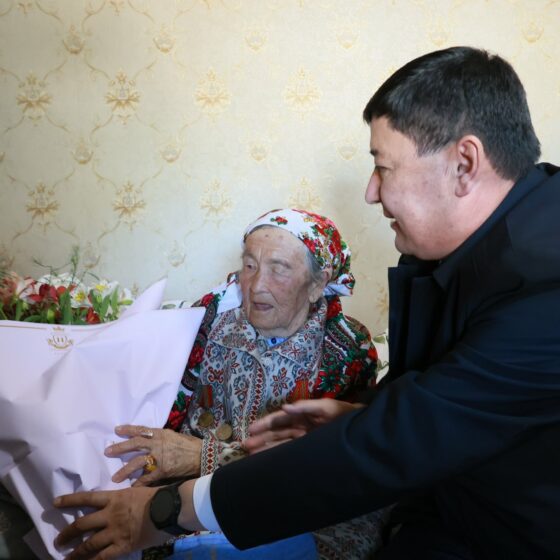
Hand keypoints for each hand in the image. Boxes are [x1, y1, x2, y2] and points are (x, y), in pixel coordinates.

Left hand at [54, 486, 162, 558]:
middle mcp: (109, 515)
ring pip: (88, 544)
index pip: (87, 498)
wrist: (168, 509)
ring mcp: (114, 532)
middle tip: (58, 541)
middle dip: (67, 533)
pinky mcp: (122, 546)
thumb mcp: (136, 491)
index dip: (70, 500)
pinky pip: (103, 557)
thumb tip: (117, 502)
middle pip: (82, 524)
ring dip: (76, 553)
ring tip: (67, 558)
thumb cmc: (156, 497)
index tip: (55, 502)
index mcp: (114, 498)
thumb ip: (123, 499)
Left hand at [105, 425, 201, 485]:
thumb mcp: (173, 436)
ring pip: (138, 462)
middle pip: (135, 444)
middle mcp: (158, 443)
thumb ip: (160, 438)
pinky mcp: (163, 470)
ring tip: (115, 477)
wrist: (202, 455)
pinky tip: (131, 487)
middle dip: (120, 448)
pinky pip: (148, 477)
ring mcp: (160, 457)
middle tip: (107, 452)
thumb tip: (148, 440)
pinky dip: (139, 483)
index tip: (116, 430)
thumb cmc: (189, 445)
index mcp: (160, 433)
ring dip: (125, 470)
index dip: (128, 429)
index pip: (141, 430)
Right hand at [244, 398, 362, 453]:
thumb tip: (285, 407)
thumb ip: (307, 407)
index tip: (251, 429)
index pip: (280, 419)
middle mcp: (301, 427)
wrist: (363, 429)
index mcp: (303, 414)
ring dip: (266, 448)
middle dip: (261, 438)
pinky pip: (291, 451)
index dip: (266, 424)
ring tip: (251, 454)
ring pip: (281, 443)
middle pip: (277, 432)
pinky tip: (268, 461)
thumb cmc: (345, 414)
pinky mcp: (310, 449)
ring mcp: (305, 439)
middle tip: (245, 445)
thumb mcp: (328, 407)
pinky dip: (279, 456)